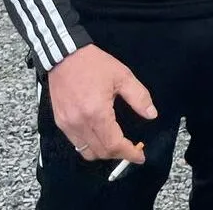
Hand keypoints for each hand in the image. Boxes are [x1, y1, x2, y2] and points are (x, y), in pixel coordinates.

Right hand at [47, 44, 156, 163]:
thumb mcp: (123, 76)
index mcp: (97, 112)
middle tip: (132, 149)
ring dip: (103, 153)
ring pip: (86, 151)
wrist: (65, 56)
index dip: (129, 153)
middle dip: (118, 154)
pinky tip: (100, 136)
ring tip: (117, 144)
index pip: (114, 144)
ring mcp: (67, 125)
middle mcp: (79, 123)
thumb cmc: (95, 64)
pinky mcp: (60, 123)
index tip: (140, 156)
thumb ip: (139, 97)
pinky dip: (90, 145)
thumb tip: (151, 115)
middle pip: (100, 152)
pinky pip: (76, 143)